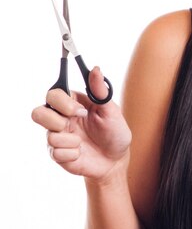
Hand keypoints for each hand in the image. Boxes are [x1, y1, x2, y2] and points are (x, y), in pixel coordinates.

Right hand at [31, 67, 131, 182]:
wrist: (116, 159)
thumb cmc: (115, 132)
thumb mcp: (112, 110)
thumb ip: (101, 91)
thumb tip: (96, 69)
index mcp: (72, 104)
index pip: (52, 94)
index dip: (62, 102)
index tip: (81, 111)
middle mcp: (61, 119)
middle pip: (38, 113)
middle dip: (55, 120)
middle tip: (76, 124)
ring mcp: (58, 137)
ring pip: (49, 136)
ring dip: (72, 140)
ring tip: (83, 142)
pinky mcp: (57, 154)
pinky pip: (56, 153)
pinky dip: (73, 154)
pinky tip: (81, 153)